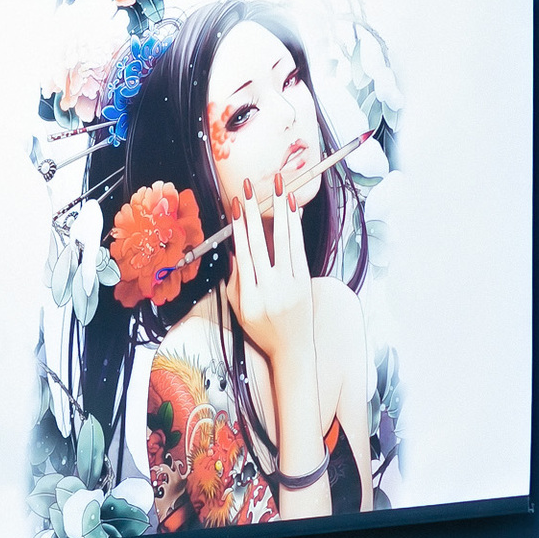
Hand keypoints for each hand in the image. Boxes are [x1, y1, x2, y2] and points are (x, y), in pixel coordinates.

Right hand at [225, 173, 313, 366]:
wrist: (293, 350)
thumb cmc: (262, 330)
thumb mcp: (239, 310)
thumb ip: (233, 282)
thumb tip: (234, 252)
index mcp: (250, 297)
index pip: (243, 254)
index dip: (238, 227)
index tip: (235, 206)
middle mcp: (271, 290)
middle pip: (261, 244)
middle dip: (255, 212)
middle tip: (250, 189)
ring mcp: (290, 285)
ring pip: (284, 242)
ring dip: (280, 212)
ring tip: (278, 188)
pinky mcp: (305, 282)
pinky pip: (299, 249)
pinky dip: (296, 227)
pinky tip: (293, 210)